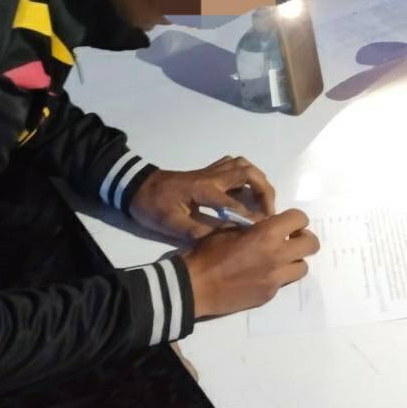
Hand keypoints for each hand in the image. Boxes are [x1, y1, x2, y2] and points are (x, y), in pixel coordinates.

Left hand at [128, 155, 275, 239]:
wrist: (137, 186)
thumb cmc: (152, 206)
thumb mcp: (169, 224)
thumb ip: (195, 232)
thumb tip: (220, 243)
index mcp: (203, 190)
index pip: (234, 202)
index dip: (251, 216)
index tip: (264, 229)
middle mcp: (211, 176)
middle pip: (249, 174)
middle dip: (265, 192)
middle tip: (270, 212)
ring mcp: (211, 171)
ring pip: (244, 165)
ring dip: (258, 181)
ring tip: (263, 201)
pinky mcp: (208, 171)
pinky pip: (234, 165)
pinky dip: (246, 174)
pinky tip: (245, 191)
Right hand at [184, 209, 319, 316]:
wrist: (196, 285)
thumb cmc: (208, 252)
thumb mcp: (229, 228)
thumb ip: (254, 225)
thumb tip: (267, 224)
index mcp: (267, 234)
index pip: (300, 219)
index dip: (296, 219)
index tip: (287, 223)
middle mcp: (278, 256)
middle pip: (312, 244)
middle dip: (304, 239)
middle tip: (290, 240)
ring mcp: (275, 278)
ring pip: (303, 267)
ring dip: (294, 260)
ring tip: (278, 259)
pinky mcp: (269, 295)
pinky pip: (284, 282)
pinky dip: (278, 276)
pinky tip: (261, 275)